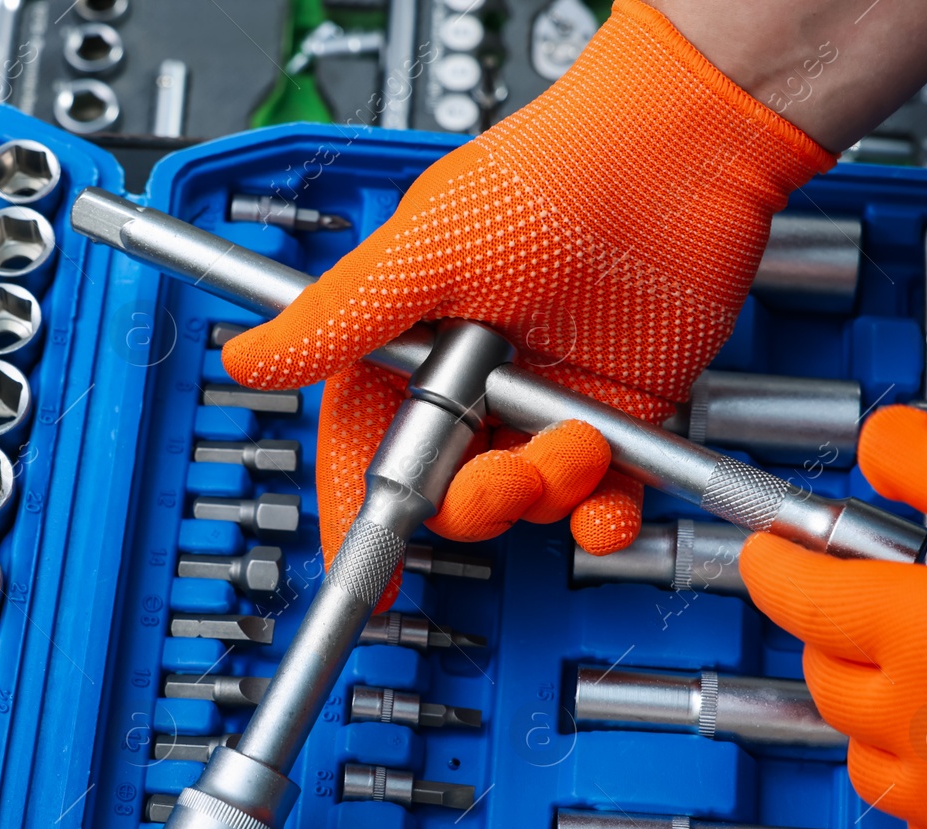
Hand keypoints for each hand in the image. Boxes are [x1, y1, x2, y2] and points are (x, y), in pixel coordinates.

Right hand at [223, 0, 831, 581]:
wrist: (680, 157)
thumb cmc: (551, 177)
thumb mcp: (422, 251)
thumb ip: (337, 321)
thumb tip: (246, 360)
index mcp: (412, 345)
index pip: (367, 445)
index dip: (358, 510)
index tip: (363, 574)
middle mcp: (475, 381)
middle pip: (447, 487)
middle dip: (474, 500)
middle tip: (503, 476)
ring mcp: (545, 402)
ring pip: (523, 501)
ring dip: (546, 492)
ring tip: (578, 441)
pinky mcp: (616, 417)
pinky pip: (600, 501)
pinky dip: (603, 518)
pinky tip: (605, 510)